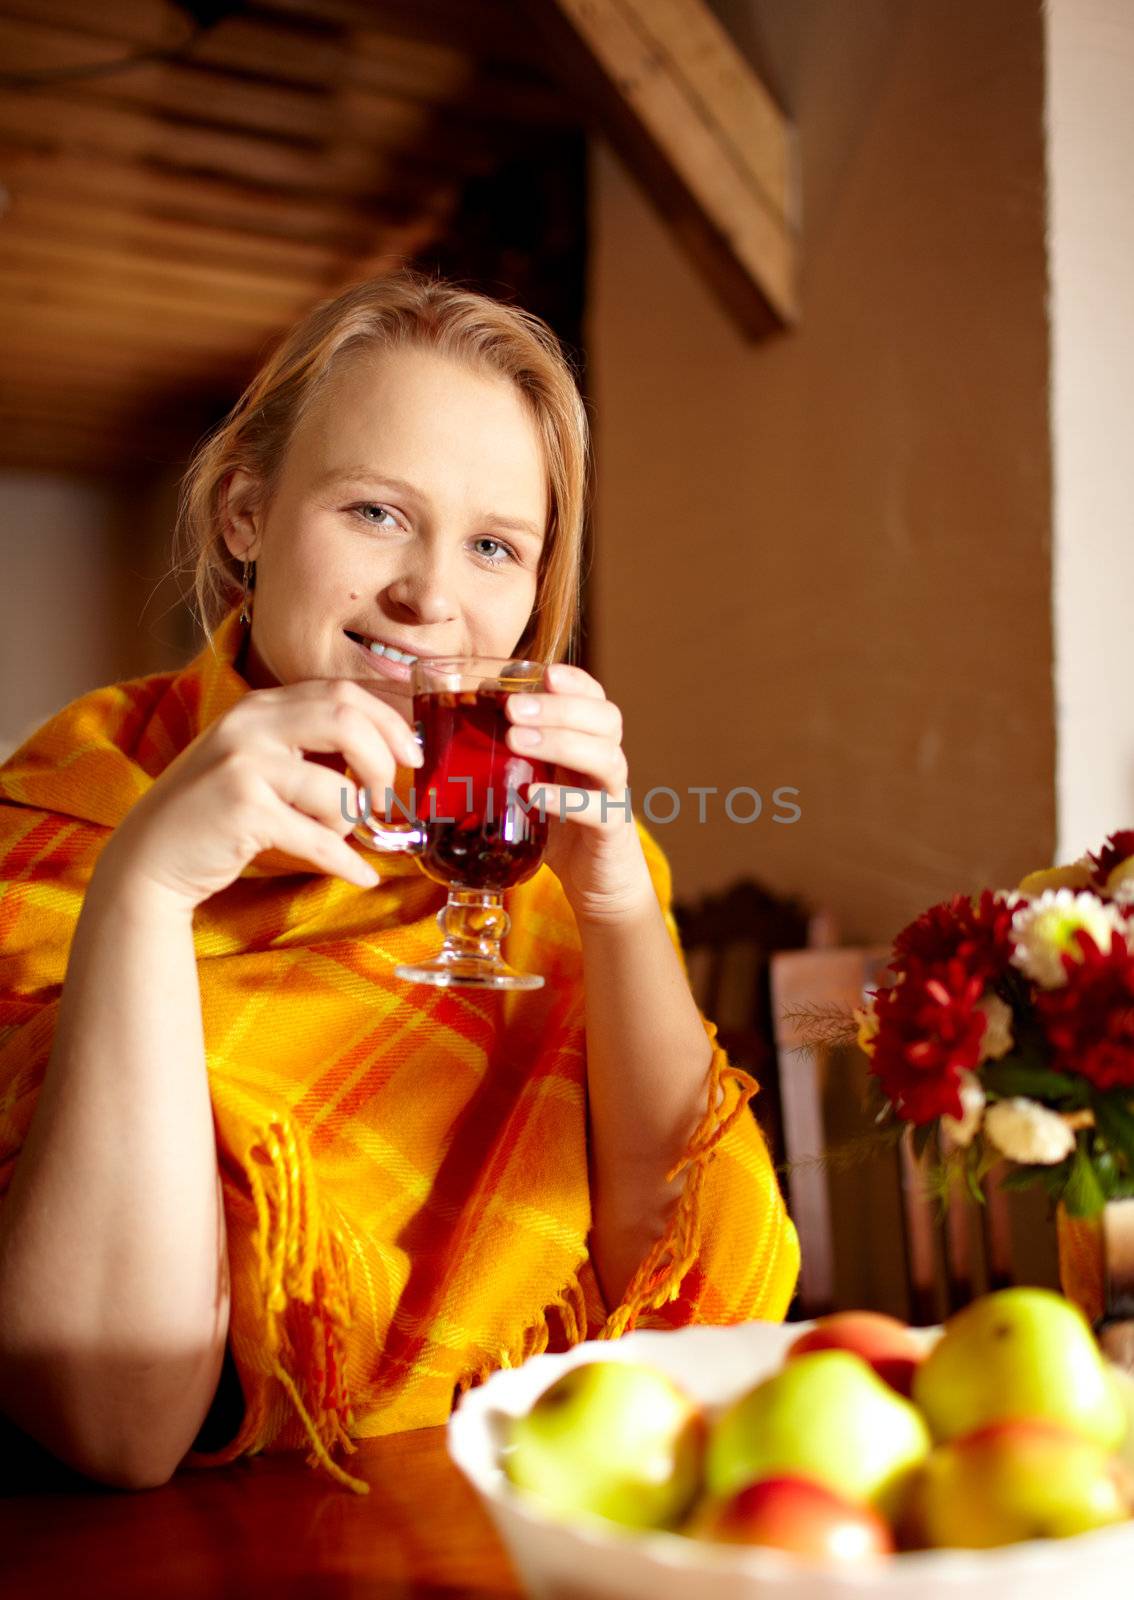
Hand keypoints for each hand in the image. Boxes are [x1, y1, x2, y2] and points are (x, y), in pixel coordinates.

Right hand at [97, 680, 423, 914]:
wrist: (149, 857)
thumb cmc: (215, 813)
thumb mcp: (256, 760)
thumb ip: (306, 745)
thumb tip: (385, 752)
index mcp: (261, 706)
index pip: (341, 692)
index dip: (387, 721)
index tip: (411, 754)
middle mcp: (250, 725)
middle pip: (345, 720)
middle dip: (381, 761)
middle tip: (385, 796)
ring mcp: (243, 764)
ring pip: (335, 787)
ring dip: (350, 821)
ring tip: (337, 838)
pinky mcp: (243, 810)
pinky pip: (318, 838)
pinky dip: (347, 863)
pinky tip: (361, 876)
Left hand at [505, 664, 653, 924]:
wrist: (596, 883)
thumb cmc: (555, 825)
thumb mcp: (529, 781)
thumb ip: (506, 753)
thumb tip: (451, 719)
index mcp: (589, 743)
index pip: (594, 698)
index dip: (574, 681)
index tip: (544, 673)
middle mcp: (606, 763)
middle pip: (605, 718)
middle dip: (559, 707)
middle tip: (513, 709)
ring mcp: (612, 796)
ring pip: (606, 757)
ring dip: (562, 742)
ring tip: (518, 740)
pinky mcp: (610, 832)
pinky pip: (598, 809)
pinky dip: (565, 799)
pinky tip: (534, 795)